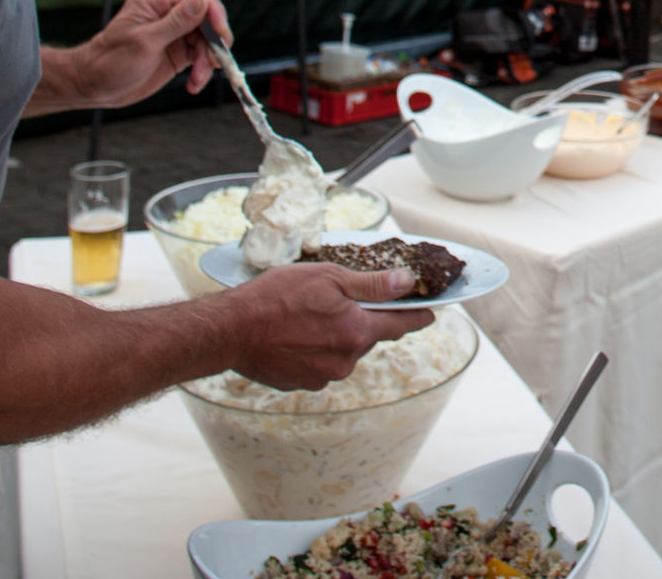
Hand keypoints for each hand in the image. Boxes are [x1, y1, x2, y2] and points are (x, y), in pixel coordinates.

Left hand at [78, 0, 233, 107]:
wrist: (95, 86)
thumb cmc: (109, 62)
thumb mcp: (144, 43)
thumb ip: (176, 22)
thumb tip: (202, 0)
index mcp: (155, 0)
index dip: (213, 11)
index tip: (220, 33)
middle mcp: (167, 11)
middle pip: (207, 16)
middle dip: (213, 40)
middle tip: (214, 60)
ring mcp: (174, 31)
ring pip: (207, 38)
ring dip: (207, 60)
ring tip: (197, 79)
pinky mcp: (178, 50)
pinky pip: (201, 55)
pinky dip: (202, 70)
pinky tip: (194, 83)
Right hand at [215, 263, 436, 390]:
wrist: (231, 330)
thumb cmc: (277, 297)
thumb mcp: (329, 278)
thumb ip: (372, 285)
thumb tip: (407, 283)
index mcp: (357, 333)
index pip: (400, 325)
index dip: (417, 316)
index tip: (431, 313)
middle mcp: (345, 361)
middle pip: (367, 337)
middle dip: (361, 320)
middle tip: (340, 301)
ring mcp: (323, 377)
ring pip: (342, 351)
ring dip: (335, 335)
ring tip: (306, 316)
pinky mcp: (301, 384)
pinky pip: (319, 364)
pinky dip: (314, 349)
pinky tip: (293, 334)